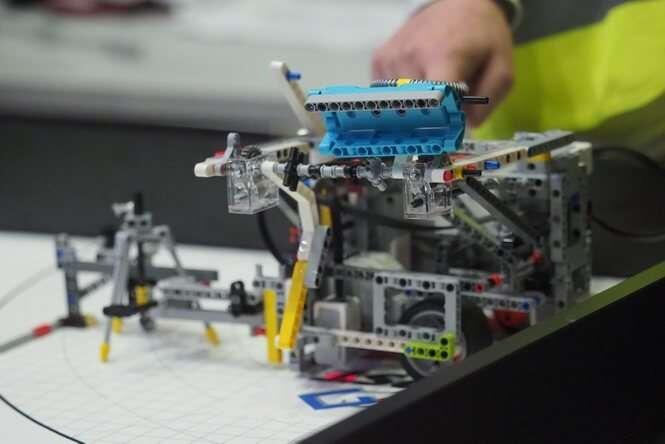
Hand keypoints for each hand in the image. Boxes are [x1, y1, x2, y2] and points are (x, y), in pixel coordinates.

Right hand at [372, 0, 513, 126]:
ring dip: (414, 106)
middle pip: (415, 108)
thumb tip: (464, 126)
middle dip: (428, 117)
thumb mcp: (502, 68)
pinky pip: (385, 93)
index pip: (432, 102)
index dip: (440, 122)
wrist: (459, 3)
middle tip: (443, 110)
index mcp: (444, 58)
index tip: (447, 130)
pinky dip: (400, 96)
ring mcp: (390, 59)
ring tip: (430, 89)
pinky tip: (416, 82)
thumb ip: (489, 101)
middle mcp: (410, 58)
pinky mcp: (378, 60)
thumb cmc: (482, 37)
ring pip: (398, 104)